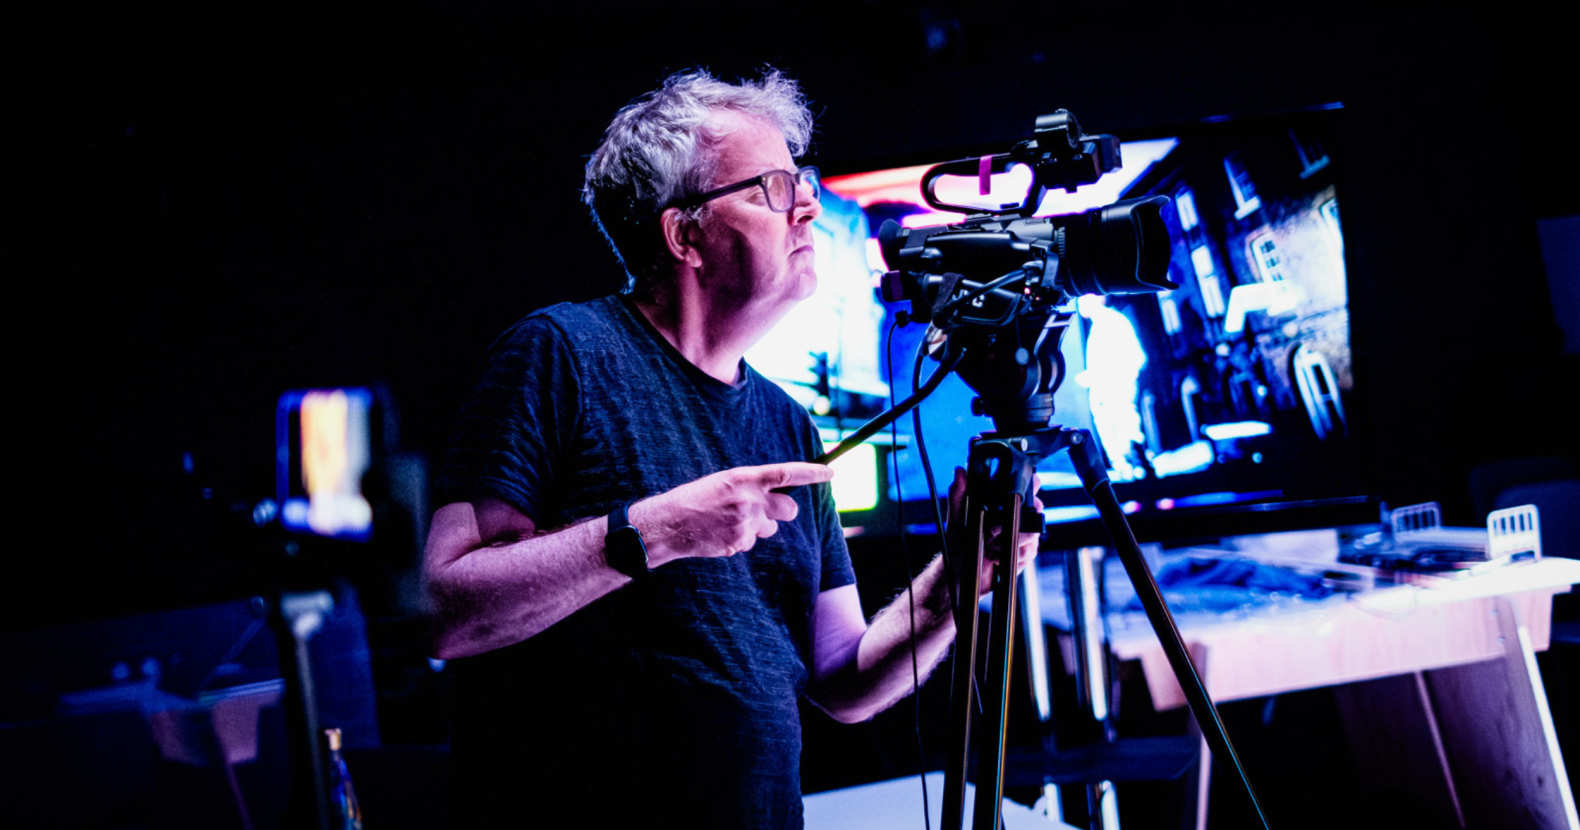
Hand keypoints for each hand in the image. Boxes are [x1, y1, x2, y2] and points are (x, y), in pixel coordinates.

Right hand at [631, 462, 834, 566]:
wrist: (671, 522)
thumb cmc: (698, 498)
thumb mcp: (725, 482)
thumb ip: (752, 487)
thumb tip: (776, 498)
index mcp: (745, 478)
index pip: (787, 473)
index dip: (812, 473)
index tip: (831, 472)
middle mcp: (749, 499)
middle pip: (789, 509)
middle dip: (783, 512)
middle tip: (765, 511)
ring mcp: (745, 523)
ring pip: (769, 529)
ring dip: (757, 527)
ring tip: (728, 521)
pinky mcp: (738, 542)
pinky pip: (750, 542)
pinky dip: (739, 539)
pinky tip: (720, 533)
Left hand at [946, 467, 1043, 596]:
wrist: (962, 575)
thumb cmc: (957, 544)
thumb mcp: (957, 517)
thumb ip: (958, 494)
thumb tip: (959, 471)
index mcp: (1000, 503)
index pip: (1027, 487)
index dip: (1029, 490)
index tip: (1015, 503)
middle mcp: (1014, 516)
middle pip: (1035, 512)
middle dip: (1017, 525)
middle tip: (993, 532)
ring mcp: (1021, 535)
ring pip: (1033, 535)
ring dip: (1010, 545)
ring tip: (990, 549)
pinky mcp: (1024, 553)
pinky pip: (1030, 553)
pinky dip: (1014, 559)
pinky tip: (997, 559)